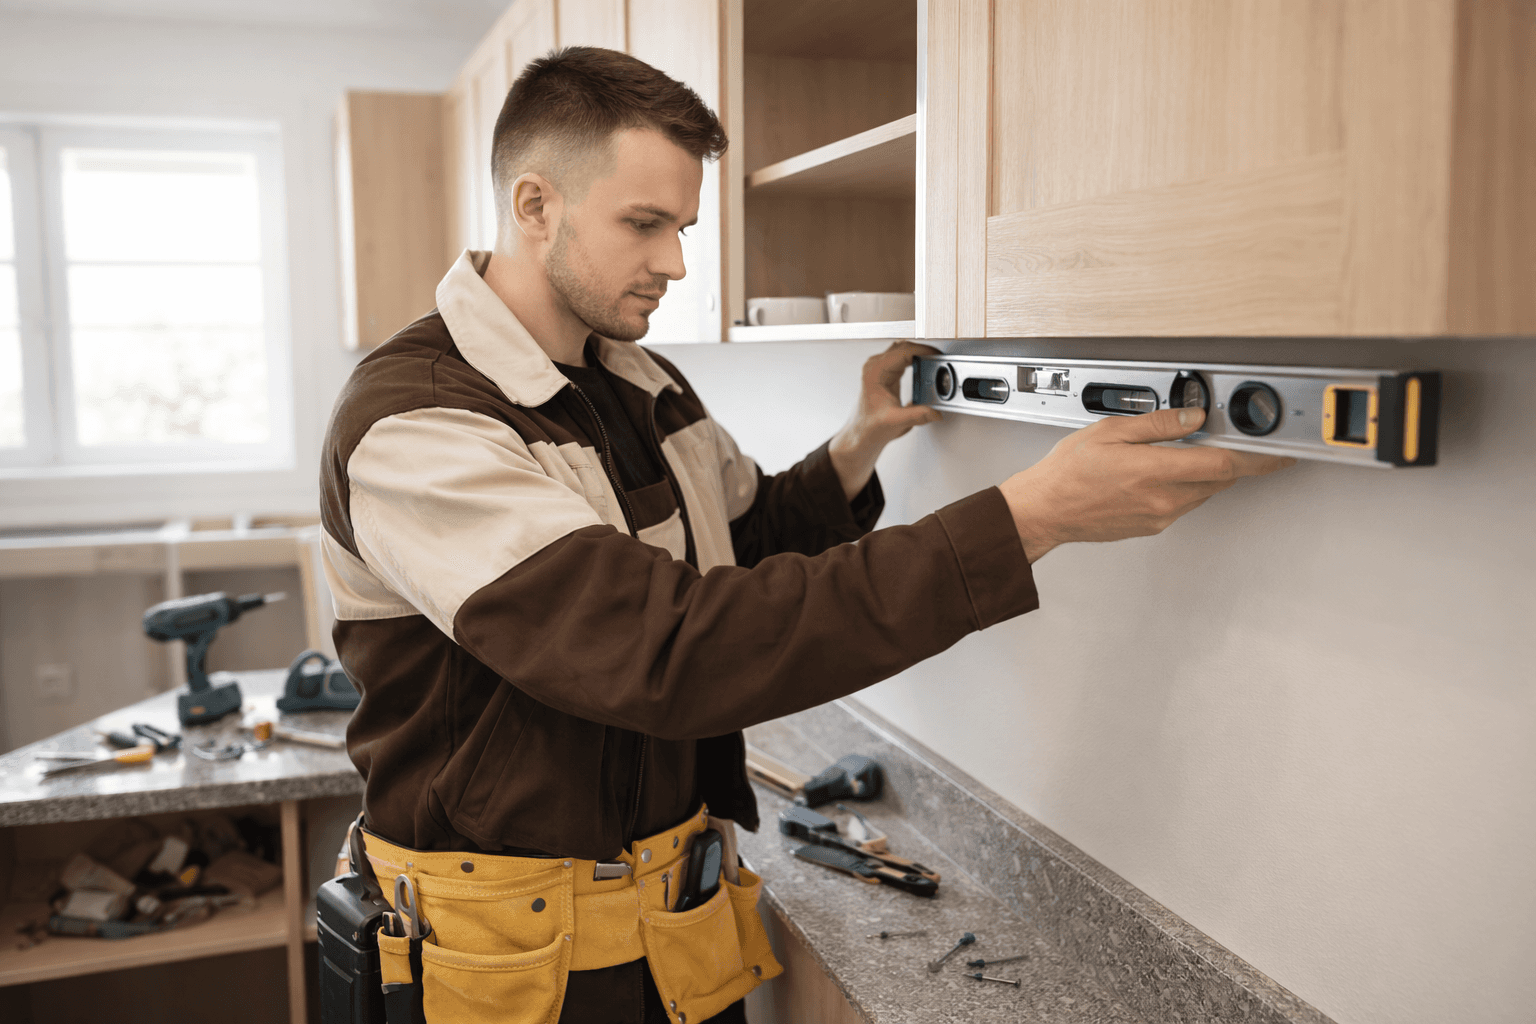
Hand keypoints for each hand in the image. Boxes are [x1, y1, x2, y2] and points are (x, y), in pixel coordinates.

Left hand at [829, 341, 944, 499]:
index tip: (936, 355)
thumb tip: (935, 411)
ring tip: (935, 362)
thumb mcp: (896, 421)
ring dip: (919, 354)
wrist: (861, 435)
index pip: (902, 351)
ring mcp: (880, 369)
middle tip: (939, 358)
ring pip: (903, 350)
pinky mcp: (887, 375)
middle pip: (903, 347)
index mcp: (875, 371)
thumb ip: (918, 415)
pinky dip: (916, 361)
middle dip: (923, 350)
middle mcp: (876, 367)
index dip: (922, 350)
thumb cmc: (869, 427)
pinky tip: (925, 367)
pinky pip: (903, 359)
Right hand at [999, 407, 1295, 561]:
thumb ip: (1158, 424)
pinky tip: (1161, 471)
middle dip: (1231, 458)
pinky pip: (1184, 502)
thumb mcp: (1111, 431)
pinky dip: (1185, 485)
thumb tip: (1193, 418)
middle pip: (1220, 477)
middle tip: (1233, 439)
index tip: (1280, 451)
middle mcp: (1163, 498)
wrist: (1046, 510)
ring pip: (1204, 490)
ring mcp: (1160, 515)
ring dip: (1205, 471)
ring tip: (1182, 452)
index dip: (1259, 457)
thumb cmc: (1068, 472)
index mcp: (1154, 471)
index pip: (1224, 463)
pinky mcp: (1153, 525)